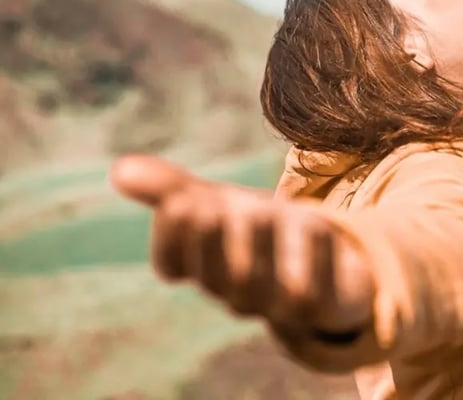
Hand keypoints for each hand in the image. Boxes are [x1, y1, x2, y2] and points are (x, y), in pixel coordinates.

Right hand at [109, 155, 371, 333]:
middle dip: (210, 238)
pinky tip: (315, 221)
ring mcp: (278, 303)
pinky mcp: (322, 305)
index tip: (183, 200)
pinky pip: (313, 294)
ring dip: (259, 245)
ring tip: (261, 210)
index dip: (171, 235)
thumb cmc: (260, 232)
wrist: (330, 266)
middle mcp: (237, 291)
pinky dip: (314, 256)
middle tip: (212, 203)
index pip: (172, 264)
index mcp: (205, 268)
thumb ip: (171, 189)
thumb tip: (119, 169)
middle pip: (214, 277)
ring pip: (260, 288)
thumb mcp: (217, 203)